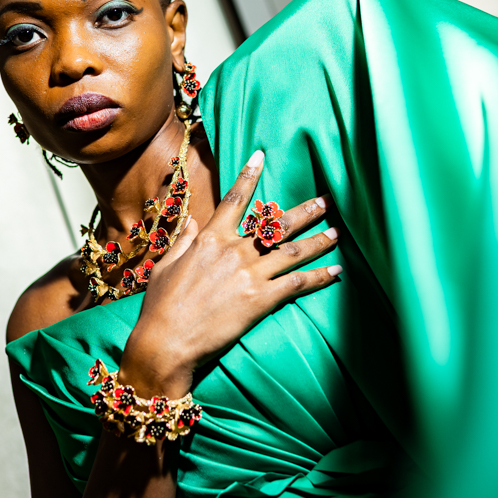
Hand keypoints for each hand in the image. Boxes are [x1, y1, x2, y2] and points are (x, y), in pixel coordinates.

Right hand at [120, 150, 340, 398]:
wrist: (166, 341)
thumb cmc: (161, 306)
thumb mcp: (166, 265)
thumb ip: (184, 240)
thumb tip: (193, 222)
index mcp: (210, 238)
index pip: (235, 198)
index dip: (249, 175)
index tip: (261, 156)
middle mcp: (234, 250)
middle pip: (277, 223)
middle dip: (305, 211)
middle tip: (325, 201)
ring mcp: (250, 274)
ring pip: (294, 251)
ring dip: (319, 241)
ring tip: (337, 233)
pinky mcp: (261, 299)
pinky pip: (297, 283)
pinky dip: (319, 277)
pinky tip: (335, 272)